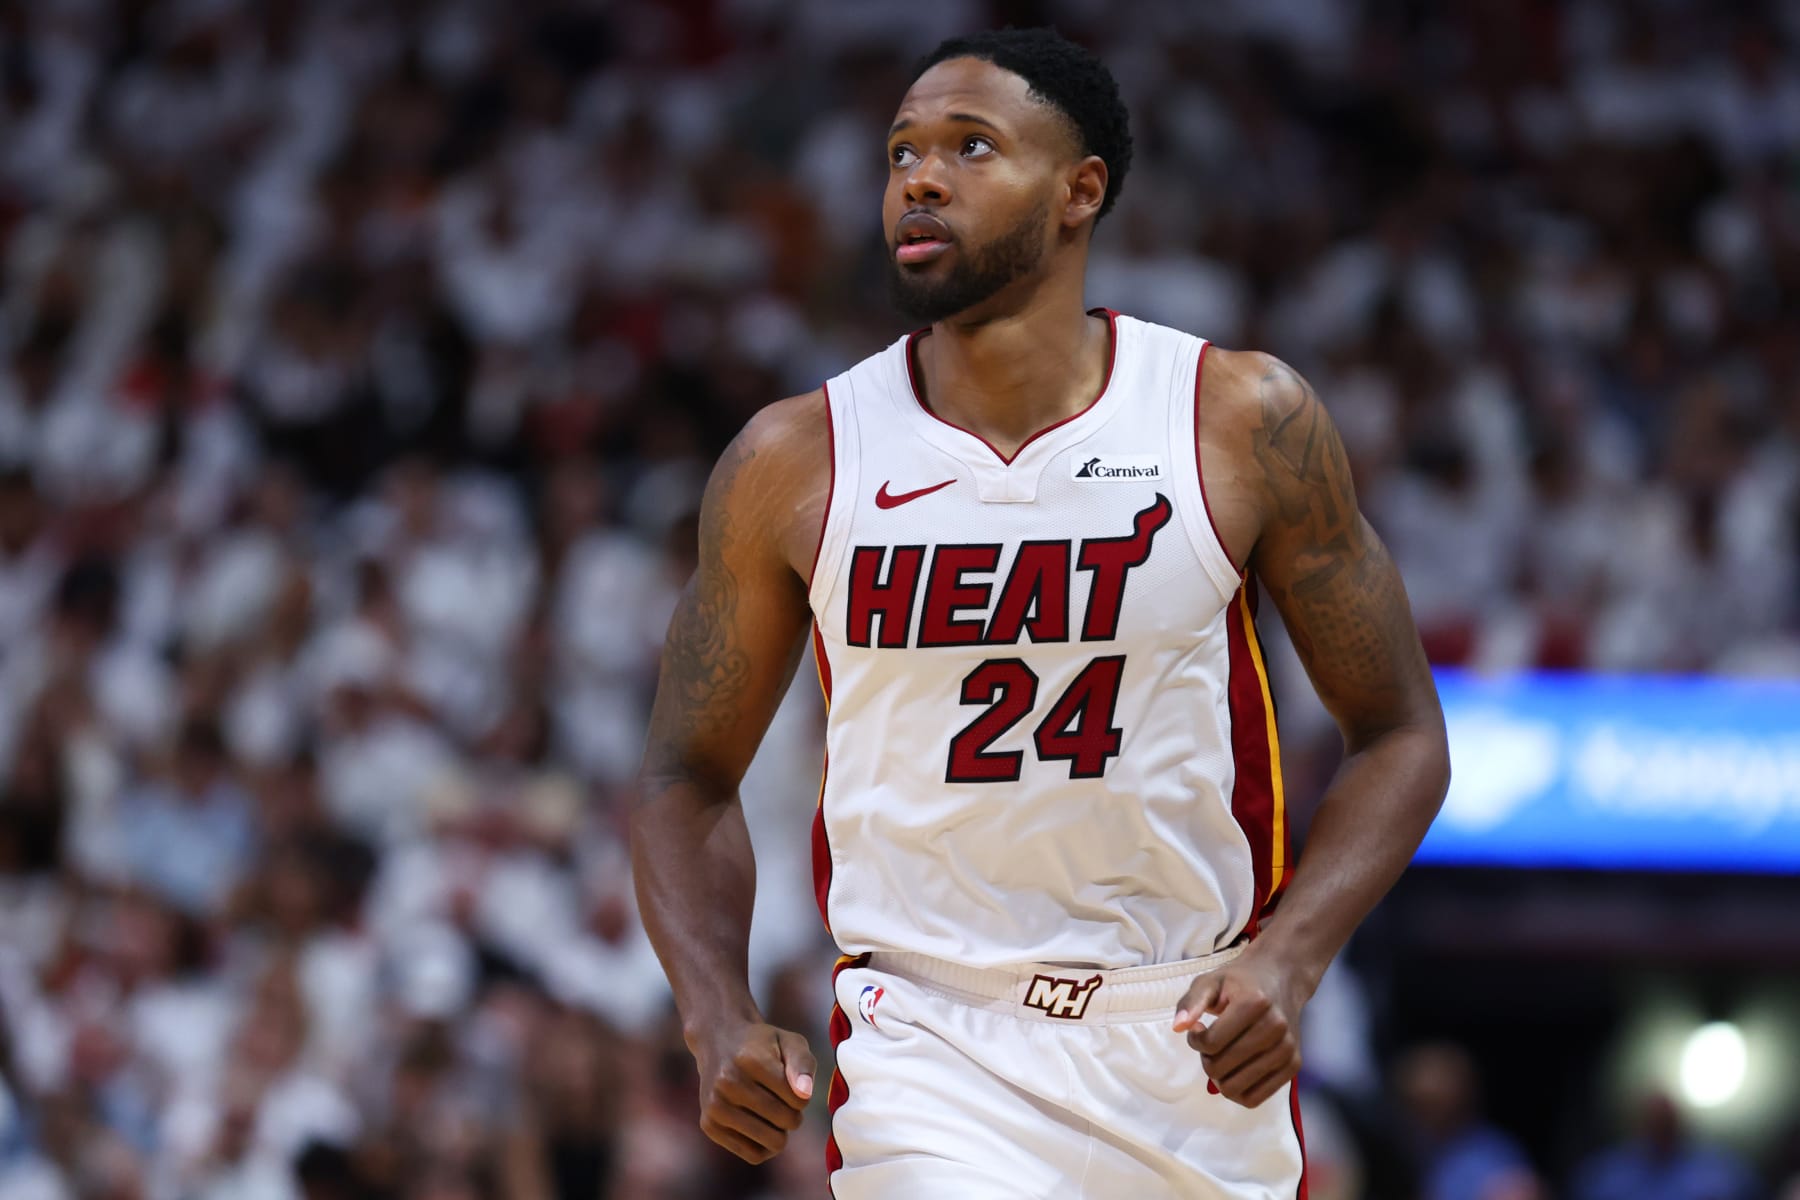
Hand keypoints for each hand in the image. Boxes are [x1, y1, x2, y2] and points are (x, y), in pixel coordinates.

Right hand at [691, 1020, 815, 1163]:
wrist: (717, 1043)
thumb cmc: (761, 1045)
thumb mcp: (789, 1042)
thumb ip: (803, 1064)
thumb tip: (804, 1094)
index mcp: (751, 1060)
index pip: (798, 1100)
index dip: (802, 1095)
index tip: (790, 1085)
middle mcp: (728, 1083)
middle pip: (786, 1121)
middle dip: (792, 1114)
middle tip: (781, 1100)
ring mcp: (716, 1106)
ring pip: (772, 1142)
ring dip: (780, 1131)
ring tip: (772, 1113)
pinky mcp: (709, 1125)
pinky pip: (753, 1155)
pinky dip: (764, 1146)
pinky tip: (760, 1127)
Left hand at [1171, 944, 1307, 1107]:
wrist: (1282, 978)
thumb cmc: (1241, 981)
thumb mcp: (1211, 980)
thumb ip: (1192, 1002)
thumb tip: (1178, 1027)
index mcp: (1255, 1003)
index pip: (1211, 1043)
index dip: (1195, 1040)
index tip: (1198, 1028)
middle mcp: (1276, 1027)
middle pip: (1220, 1068)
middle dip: (1206, 1058)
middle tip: (1211, 1043)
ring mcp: (1287, 1049)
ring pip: (1235, 1088)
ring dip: (1220, 1076)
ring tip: (1223, 1055)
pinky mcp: (1294, 1066)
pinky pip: (1255, 1098)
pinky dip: (1237, 1090)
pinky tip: (1235, 1069)